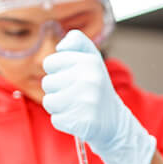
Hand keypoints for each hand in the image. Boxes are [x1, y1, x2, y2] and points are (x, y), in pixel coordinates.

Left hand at [41, 30, 156, 163]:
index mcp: (90, 61)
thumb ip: (77, 42)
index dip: (57, 71)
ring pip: (49, 102)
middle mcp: (90, 79)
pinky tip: (78, 118)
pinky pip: (56, 120)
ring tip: (75, 106)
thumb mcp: (92, 59)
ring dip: (58, 106)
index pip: (50, 63)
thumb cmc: (96, 88)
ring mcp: (87, 101)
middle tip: (75, 94)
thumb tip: (60, 47)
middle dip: (57, 90)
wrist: (114, 121)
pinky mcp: (84, 122)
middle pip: (47, 83)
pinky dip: (64, 121)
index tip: (71, 76)